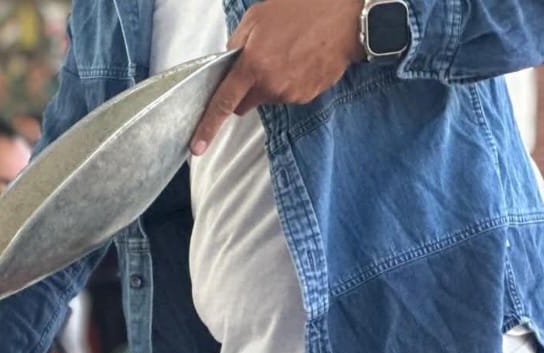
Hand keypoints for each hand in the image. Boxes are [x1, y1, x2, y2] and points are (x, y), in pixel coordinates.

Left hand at [191, 0, 362, 154]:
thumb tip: (228, 66)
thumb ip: (235, 45)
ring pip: (267, 98)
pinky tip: (300, 61)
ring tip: (286, 55)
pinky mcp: (307, 96)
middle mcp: (271, 84)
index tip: (196, 147)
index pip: (223, 103)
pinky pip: (287, 95)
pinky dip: (288, 83)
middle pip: (244, 104)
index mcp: (253, 65)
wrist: (347, 18)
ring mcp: (291, 93)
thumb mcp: (257, 18)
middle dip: (244, 91)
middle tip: (257, 64)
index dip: (207, 127)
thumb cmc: (303, 10)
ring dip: (269, 83)